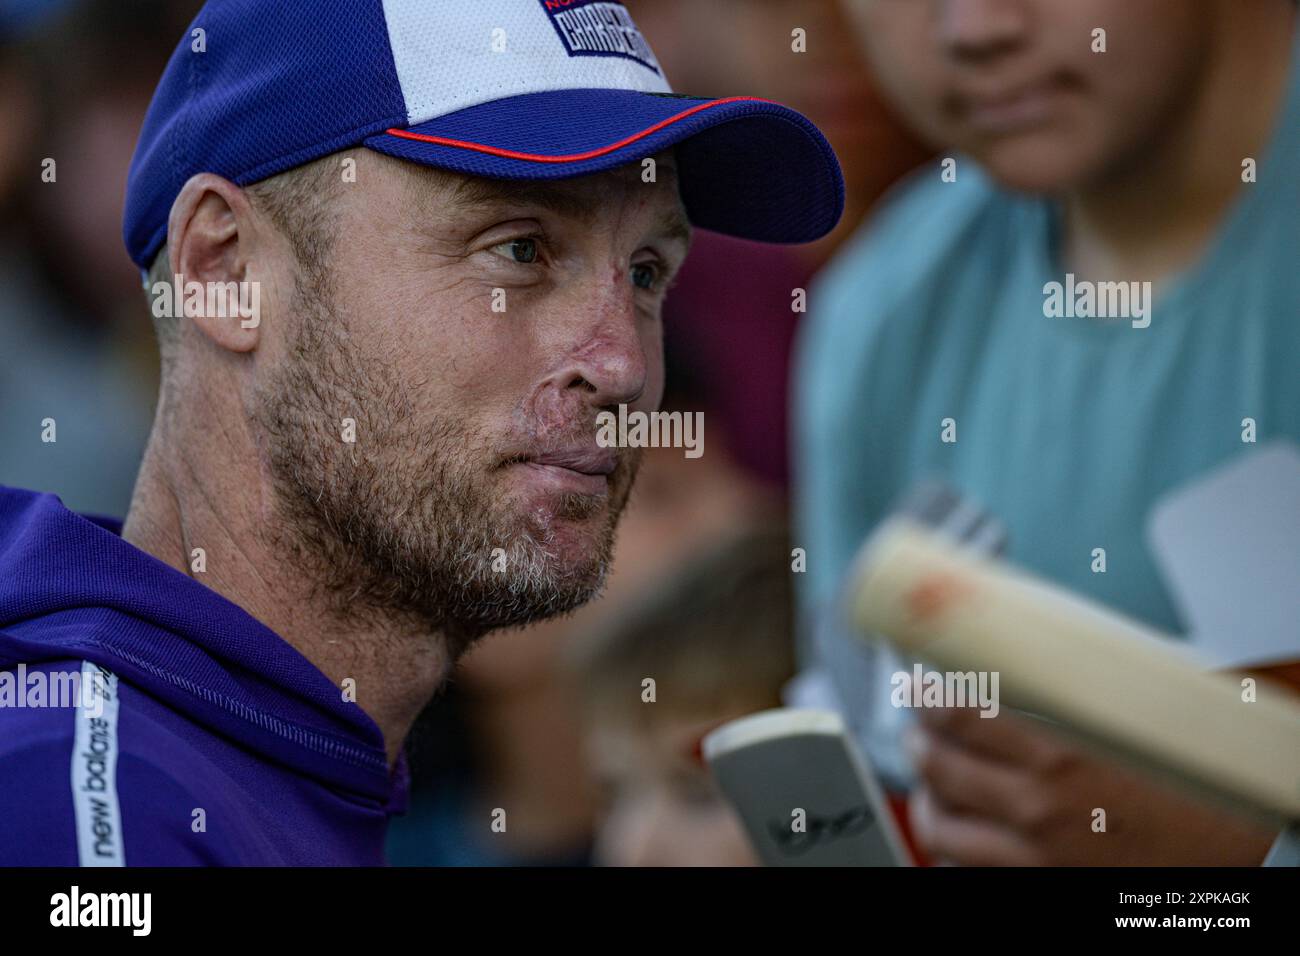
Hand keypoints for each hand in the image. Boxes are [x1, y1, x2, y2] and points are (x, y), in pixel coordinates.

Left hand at [905, 703, 1277, 865]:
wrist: (1240, 848)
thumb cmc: (1192, 779)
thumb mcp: (1134, 715)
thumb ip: (1072, 691)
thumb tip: (1024, 655)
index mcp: (1061, 748)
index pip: (958, 713)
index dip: (926, 696)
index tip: (920, 687)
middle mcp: (1039, 802)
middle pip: (937, 763)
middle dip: (917, 740)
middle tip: (918, 728)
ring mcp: (1036, 851)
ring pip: (940, 825)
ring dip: (925, 796)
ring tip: (928, 782)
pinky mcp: (1040, 884)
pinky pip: (968, 869)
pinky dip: (954, 845)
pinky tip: (960, 828)